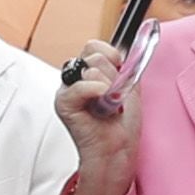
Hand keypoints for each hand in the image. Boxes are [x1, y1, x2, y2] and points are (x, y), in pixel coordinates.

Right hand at [53, 42, 135, 194]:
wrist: (117, 149)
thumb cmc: (122, 124)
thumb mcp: (129, 86)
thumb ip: (125, 65)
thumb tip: (131, 46)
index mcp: (87, 73)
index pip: (94, 46)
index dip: (112, 56)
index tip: (121, 72)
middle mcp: (74, 79)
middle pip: (94, 54)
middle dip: (112, 74)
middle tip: (114, 96)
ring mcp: (67, 90)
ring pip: (93, 68)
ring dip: (109, 87)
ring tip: (109, 106)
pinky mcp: (63, 103)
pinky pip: (82, 85)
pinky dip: (98, 92)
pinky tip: (104, 106)